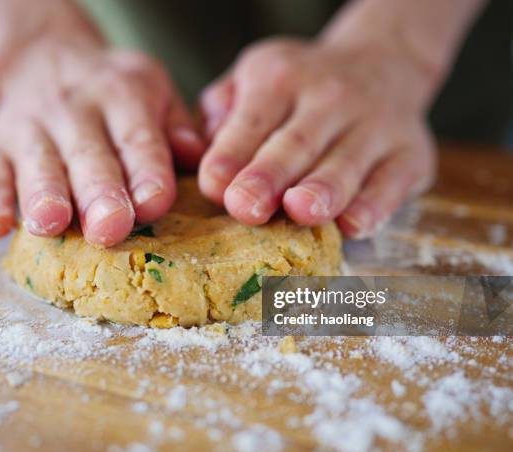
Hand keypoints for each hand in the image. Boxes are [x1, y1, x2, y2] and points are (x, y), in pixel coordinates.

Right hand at [0, 38, 204, 244]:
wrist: (47, 56)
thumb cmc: (114, 90)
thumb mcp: (155, 90)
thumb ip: (176, 126)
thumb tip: (197, 157)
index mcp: (122, 96)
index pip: (137, 138)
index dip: (146, 171)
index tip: (154, 204)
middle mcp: (74, 109)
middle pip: (88, 155)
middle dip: (98, 193)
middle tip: (110, 227)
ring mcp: (30, 127)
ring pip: (38, 164)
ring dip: (43, 195)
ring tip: (51, 225)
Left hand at [198, 38, 435, 237]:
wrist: (382, 64)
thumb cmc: (301, 86)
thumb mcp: (255, 76)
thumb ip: (224, 108)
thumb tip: (204, 146)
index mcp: (280, 79)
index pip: (250, 121)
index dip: (231, 155)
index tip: (214, 186)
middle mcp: (330, 97)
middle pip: (295, 143)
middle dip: (269, 176)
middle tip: (246, 207)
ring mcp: (375, 125)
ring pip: (345, 163)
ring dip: (323, 190)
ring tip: (302, 211)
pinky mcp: (410, 154)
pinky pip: (392, 183)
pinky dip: (375, 205)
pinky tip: (354, 226)